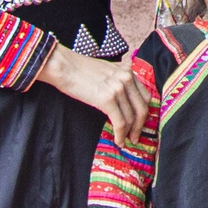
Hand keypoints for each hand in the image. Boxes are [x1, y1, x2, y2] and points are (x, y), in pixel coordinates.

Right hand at [37, 47, 152, 146]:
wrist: (63, 66)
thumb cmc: (79, 70)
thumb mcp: (106, 70)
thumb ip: (118, 80)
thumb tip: (124, 99)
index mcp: (127, 71)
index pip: (145, 97)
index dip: (144, 114)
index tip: (139, 124)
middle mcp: (126, 78)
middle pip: (142, 108)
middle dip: (140, 126)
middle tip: (135, 137)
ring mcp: (118, 88)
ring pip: (131, 118)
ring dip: (129, 133)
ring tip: (124, 142)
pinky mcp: (107, 99)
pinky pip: (120, 122)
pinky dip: (121, 135)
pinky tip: (118, 141)